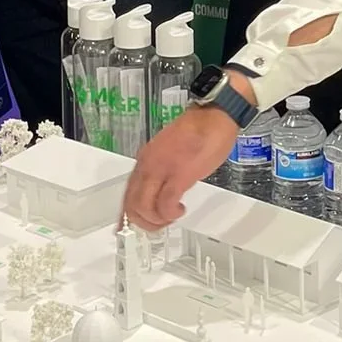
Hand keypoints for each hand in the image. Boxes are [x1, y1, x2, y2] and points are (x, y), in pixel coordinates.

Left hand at [122, 78, 255, 229]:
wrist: (214, 114)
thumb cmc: (199, 131)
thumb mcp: (171, 152)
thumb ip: (162, 169)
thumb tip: (161, 188)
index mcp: (145, 160)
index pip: (128, 193)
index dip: (127, 215)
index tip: (129, 227)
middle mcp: (148, 165)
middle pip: (132, 205)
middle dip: (144, 223)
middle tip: (161, 224)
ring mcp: (162, 170)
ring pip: (145, 208)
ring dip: (158, 220)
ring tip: (172, 216)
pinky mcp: (180, 175)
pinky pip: (165, 204)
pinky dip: (170, 213)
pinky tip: (179, 210)